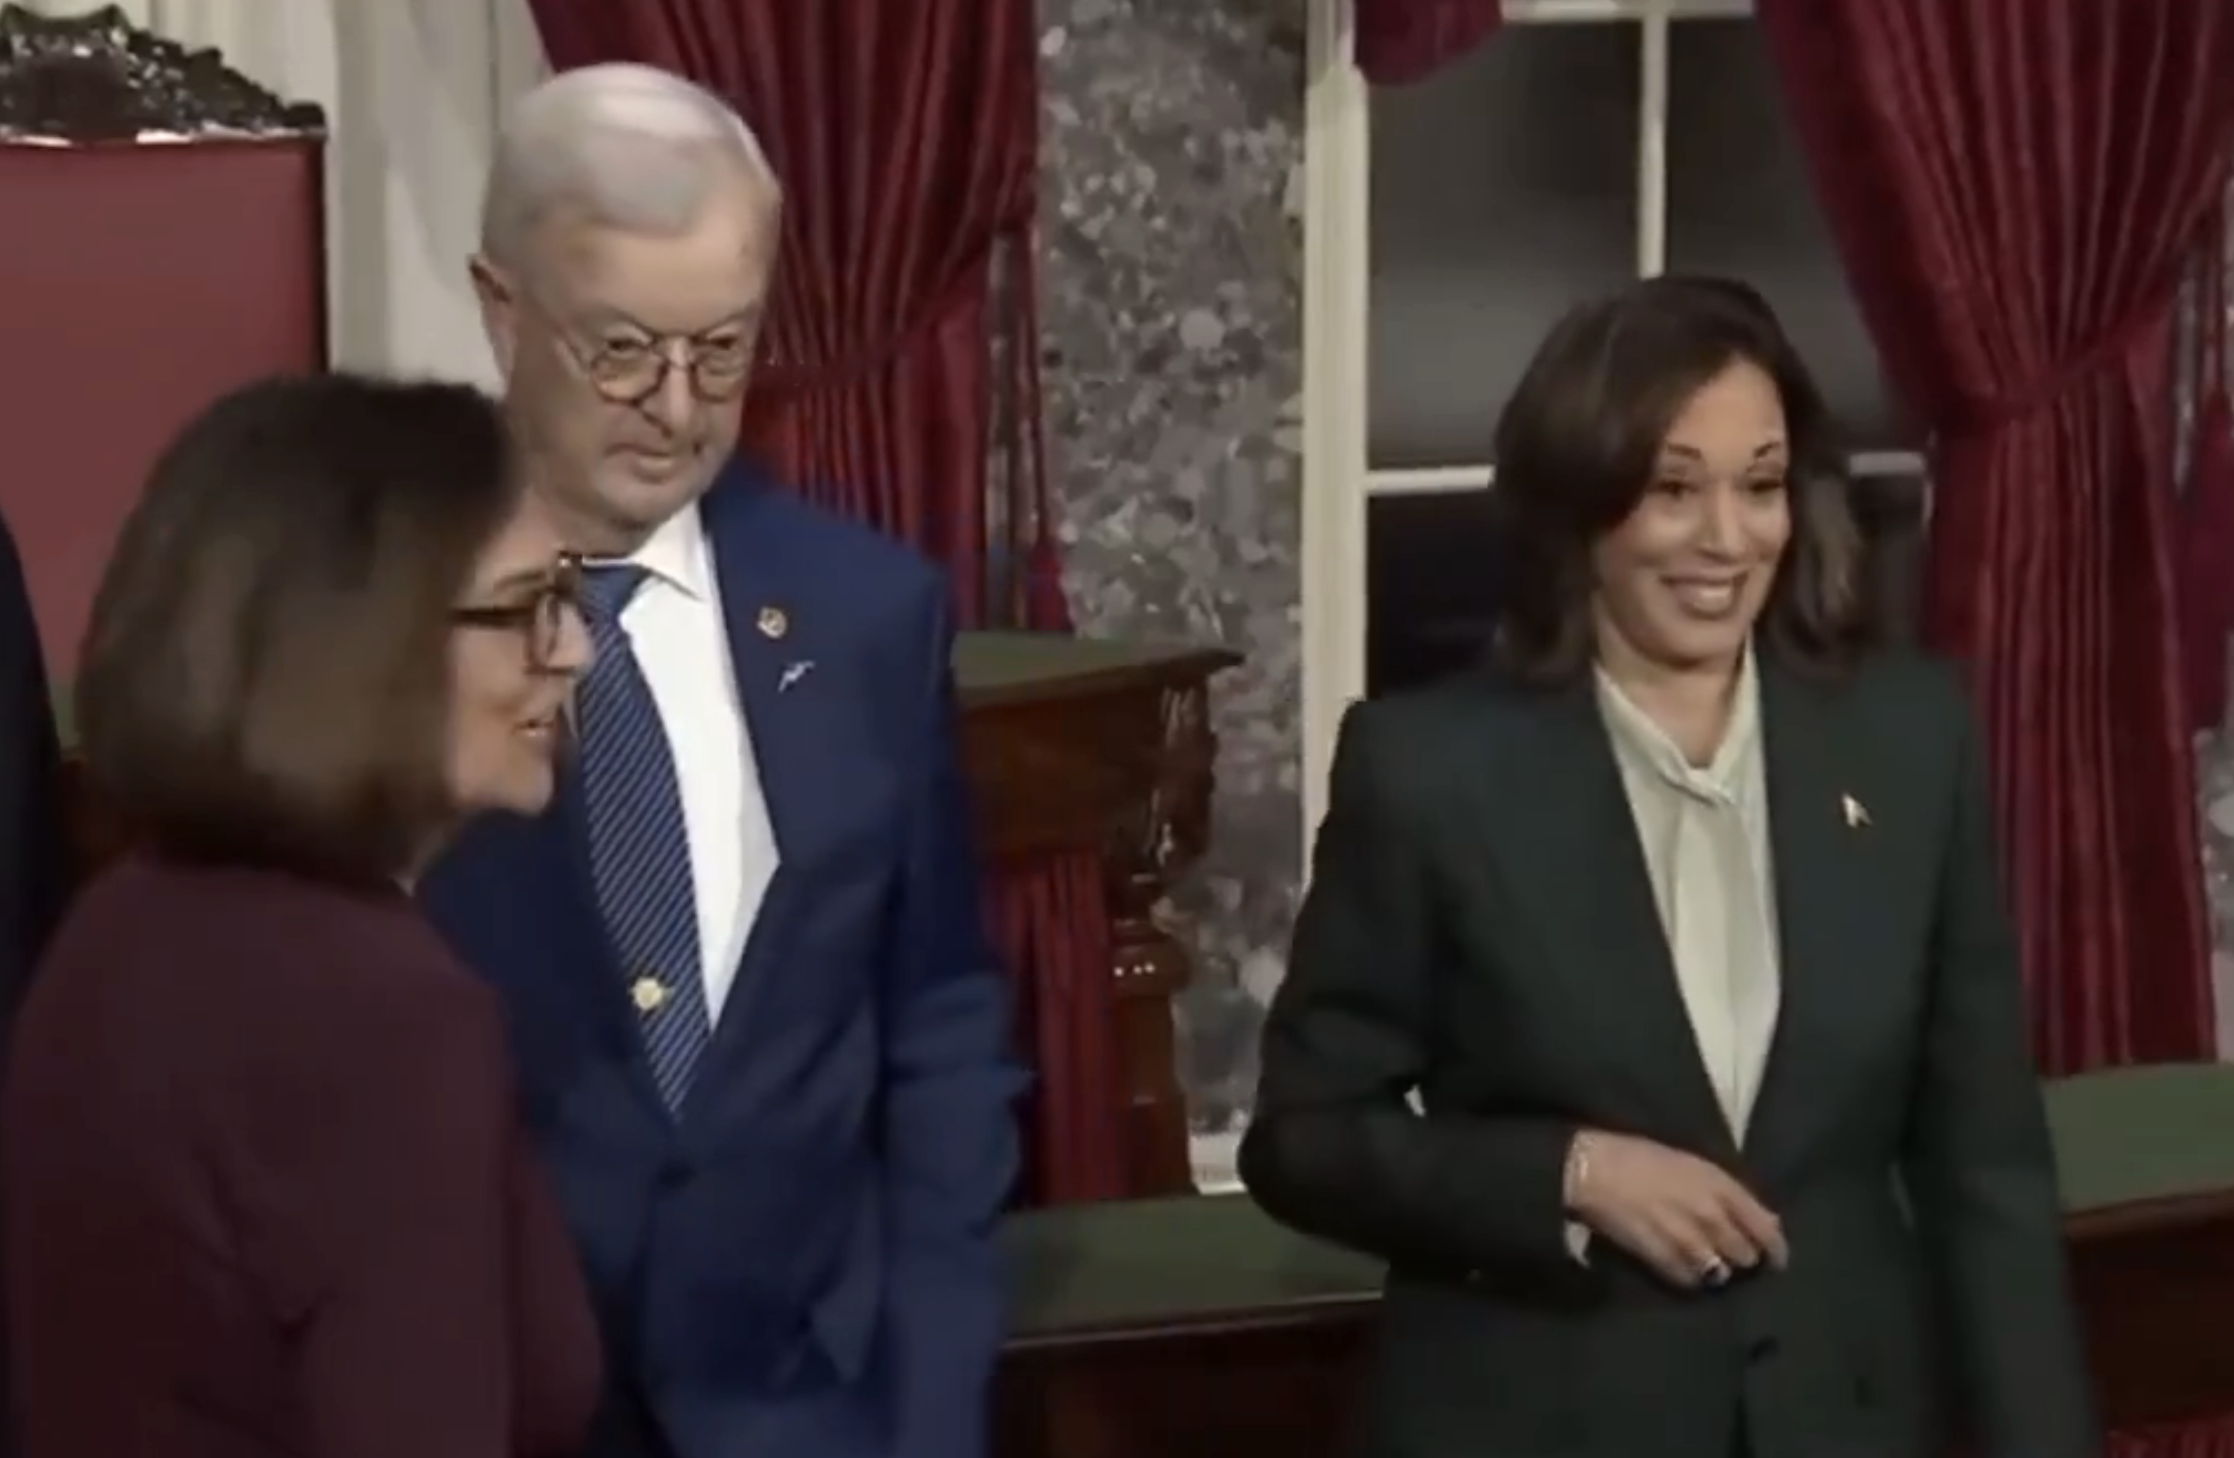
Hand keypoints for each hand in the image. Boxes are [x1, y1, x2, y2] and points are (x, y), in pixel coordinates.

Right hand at [1566, 1130, 1788, 1287]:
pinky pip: (1691, 1281)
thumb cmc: (1641, 1157)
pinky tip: (1682, 1266)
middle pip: (1746, 1255)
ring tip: (1706, 1262)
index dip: (1776, 1249)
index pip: (1765, 1228)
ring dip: (1717, 1269)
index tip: (1776, 1259)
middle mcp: (1711, 1217)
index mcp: (1720, 1186)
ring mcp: (1688, 1242)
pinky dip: (1691, 1277)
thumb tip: (1764, 1221)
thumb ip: (1728, 1193)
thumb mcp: (1693, 1165)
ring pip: (1721, 1272)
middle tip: (1733, 1254)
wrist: (1594, 1171)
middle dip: (1743, 1256)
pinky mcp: (1663, 1261)